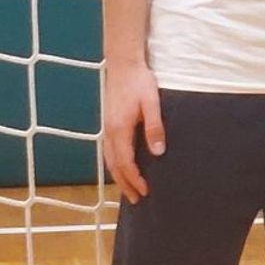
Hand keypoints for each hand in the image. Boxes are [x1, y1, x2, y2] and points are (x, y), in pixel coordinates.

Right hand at [102, 60, 163, 204]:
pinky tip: (122, 167)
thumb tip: (157, 153)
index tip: (145, 191)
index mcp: (120, 129)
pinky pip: (109, 151)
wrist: (123, 64)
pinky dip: (115, 164)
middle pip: (115, 166)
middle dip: (125, 184)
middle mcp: (110, 132)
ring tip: (129, 190)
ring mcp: (107, 128)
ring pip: (110, 160)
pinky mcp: (108, 124)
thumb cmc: (139, 82)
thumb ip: (154, 127)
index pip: (126, 163)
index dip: (135, 179)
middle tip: (137, 200)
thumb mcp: (152, 102)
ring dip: (119, 177)